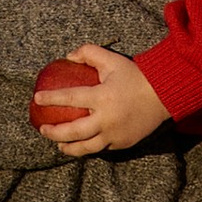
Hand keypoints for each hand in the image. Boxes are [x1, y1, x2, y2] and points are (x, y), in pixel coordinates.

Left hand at [40, 45, 167, 159]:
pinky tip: (81, 145)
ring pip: (86, 148)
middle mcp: (106, 119)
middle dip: (54, 132)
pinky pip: (102, 148)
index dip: (50, 99)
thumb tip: (68, 56)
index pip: (69, 98)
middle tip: (42, 129)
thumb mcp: (111, 59)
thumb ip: (88, 53)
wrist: (164, 94)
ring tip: (59, 145)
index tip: (37, 99)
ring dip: (69, 147)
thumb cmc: (136, 75)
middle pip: (73, 131)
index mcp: (101, 97)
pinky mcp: (123, 143)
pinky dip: (89, 147)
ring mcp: (114, 134)